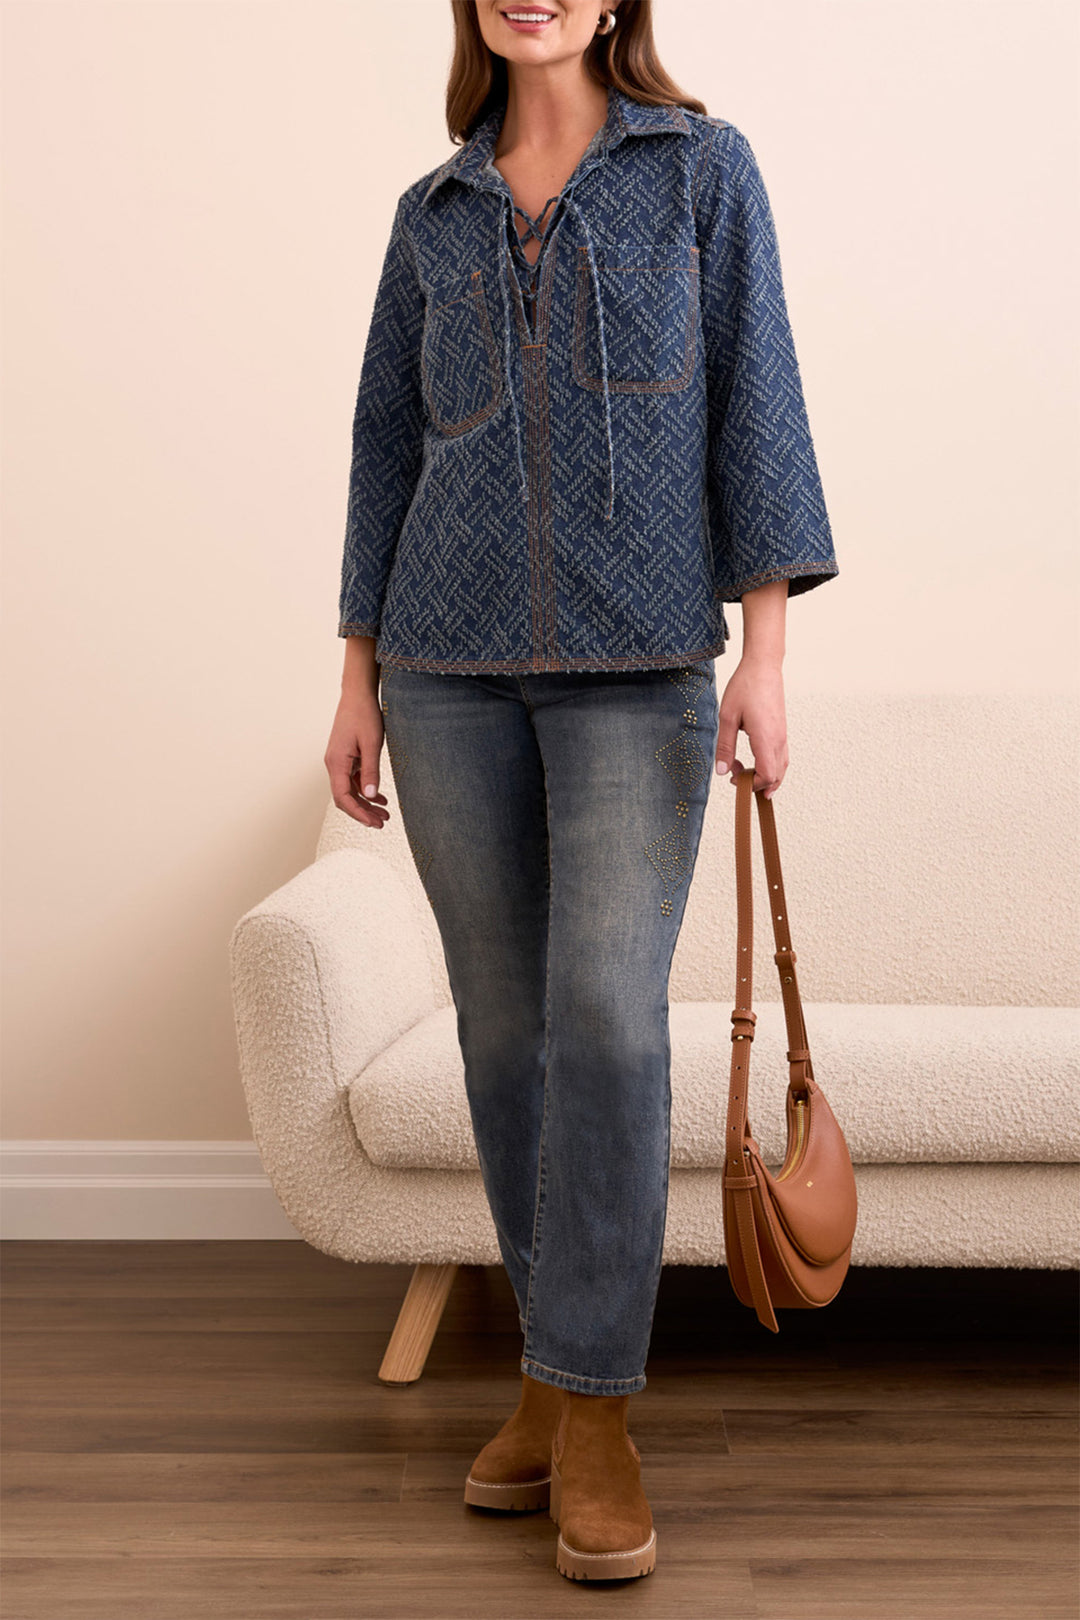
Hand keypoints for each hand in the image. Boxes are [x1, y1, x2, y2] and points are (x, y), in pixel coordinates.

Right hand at [325, 687, 390, 827]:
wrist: (357, 695)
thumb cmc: (364, 715)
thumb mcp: (372, 744)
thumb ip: (370, 772)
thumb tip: (370, 796)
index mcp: (336, 762)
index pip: (343, 797)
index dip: (358, 813)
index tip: (373, 823)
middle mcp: (333, 764)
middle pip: (345, 797)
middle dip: (363, 812)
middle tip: (382, 823)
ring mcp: (338, 761)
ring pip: (349, 790)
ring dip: (366, 803)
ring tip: (384, 813)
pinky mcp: (345, 757)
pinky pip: (353, 779)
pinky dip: (365, 789)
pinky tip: (380, 797)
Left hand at [713, 656, 787, 798]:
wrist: (763, 667)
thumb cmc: (745, 687)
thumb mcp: (727, 717)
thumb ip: (725, 746)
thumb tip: (721, 771)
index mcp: (766, 738)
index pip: (767, 775)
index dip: (752, 784)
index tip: (734, 778)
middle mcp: (779, 740)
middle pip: (777, 776)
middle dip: (758, 784)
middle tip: (737, 776)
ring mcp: (782, 735)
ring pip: (781, 767)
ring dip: (766, 776)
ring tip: (746, 773)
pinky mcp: (782, 730)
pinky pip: (781, 756)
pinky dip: (771, 766)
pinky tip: (757, 760)